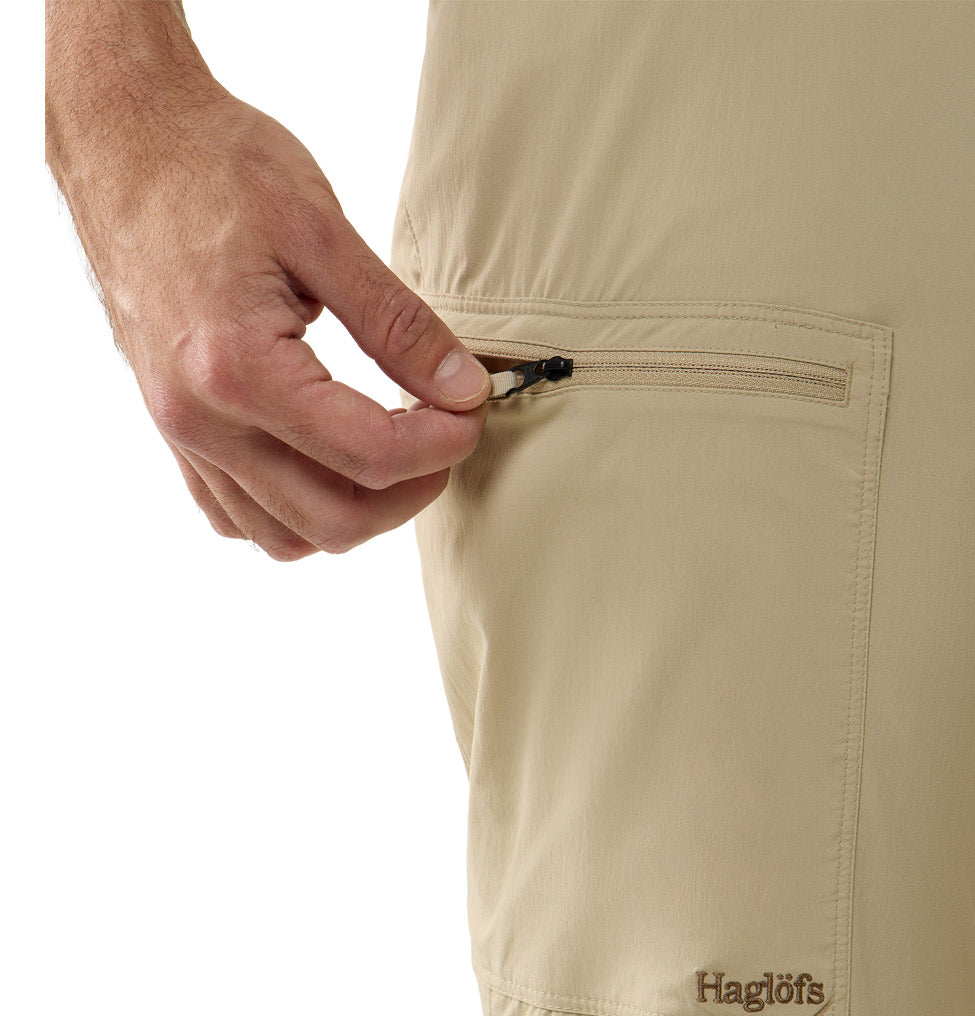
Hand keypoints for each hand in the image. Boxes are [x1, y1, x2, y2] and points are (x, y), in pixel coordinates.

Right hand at [46, 1, 488, 560]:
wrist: (125, 143)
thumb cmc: (216, 167)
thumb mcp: (323, 231)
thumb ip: (399, 325)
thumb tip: (464, 389)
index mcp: (238, 369)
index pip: (371, 455)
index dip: (444, 444)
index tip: (473, 410)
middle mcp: (200, 420)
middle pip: (335, 521)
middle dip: (412, 492)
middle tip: (446, 437)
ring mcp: (181, 434)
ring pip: (287, 537)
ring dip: (359, 512)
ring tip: (398, 455)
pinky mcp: (175, 432)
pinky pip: (239, 516)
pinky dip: (297, 512)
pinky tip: (330, 463)